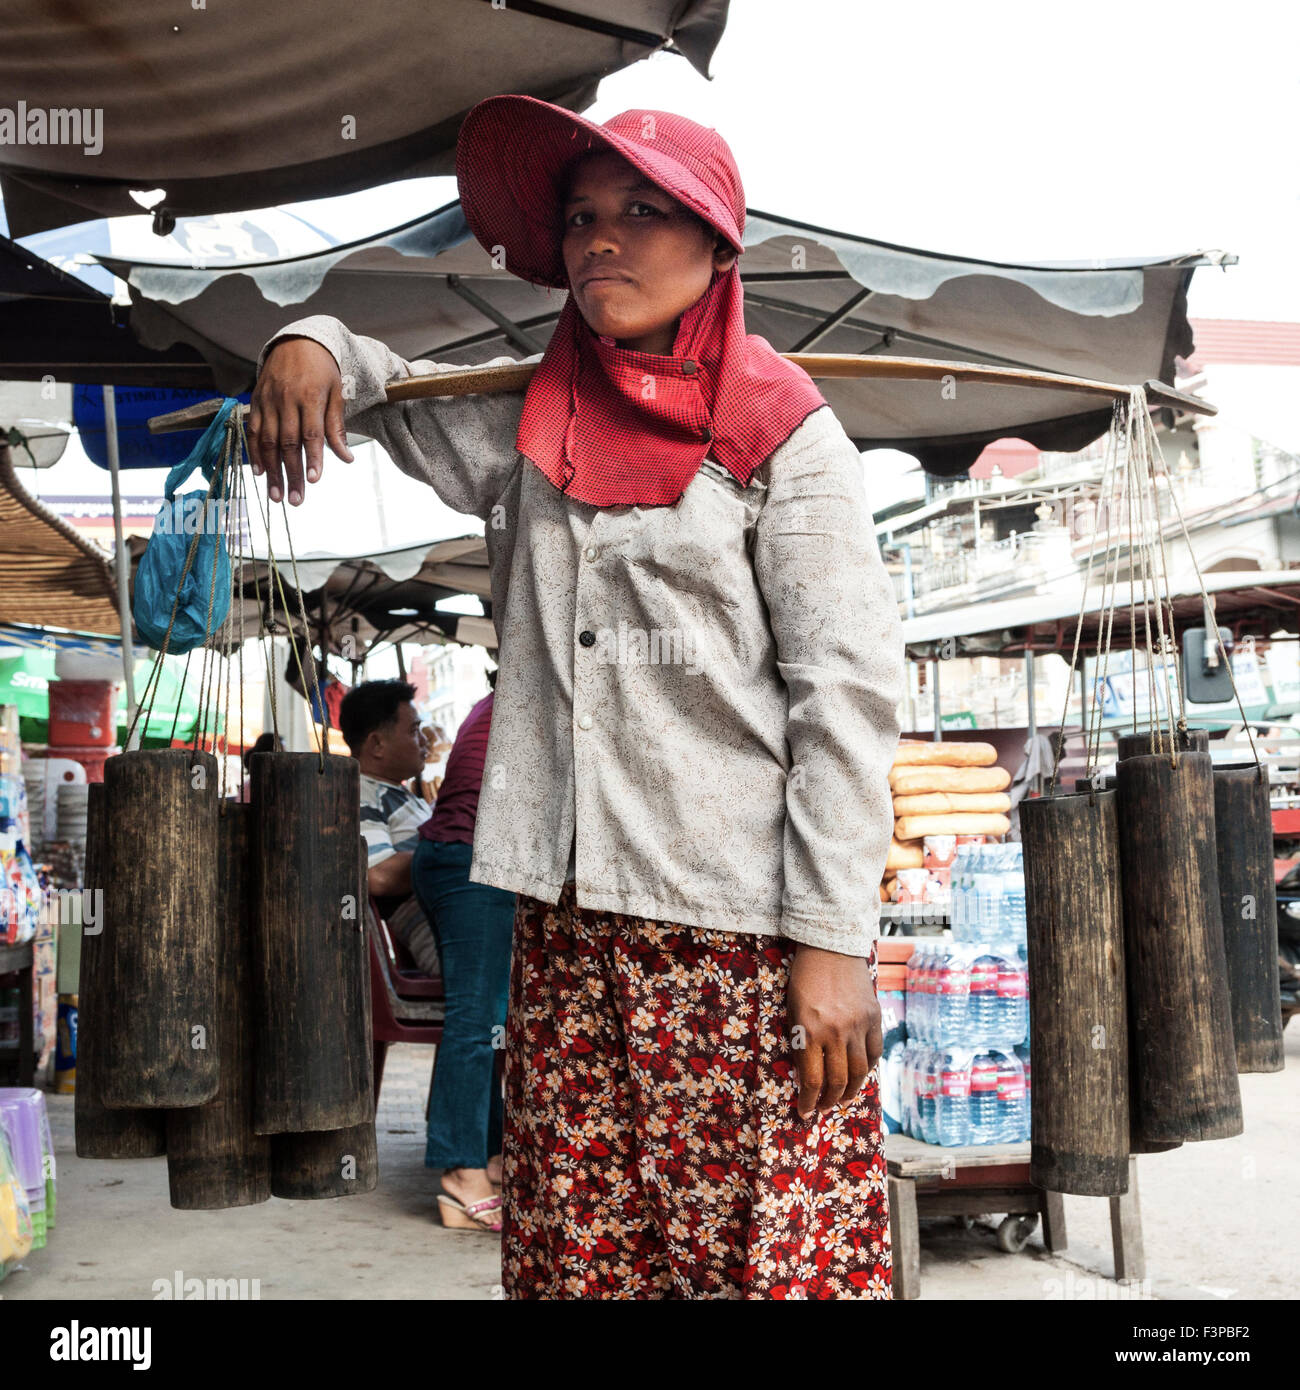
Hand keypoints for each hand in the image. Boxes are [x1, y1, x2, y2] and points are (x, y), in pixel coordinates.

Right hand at [248, 336, 353, 504]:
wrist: (297, 341)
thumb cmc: (322, 370)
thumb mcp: (336, 393)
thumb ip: (336, 427)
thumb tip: (346, 459)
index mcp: (310, 396)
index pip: (311, 433)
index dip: (313, 458)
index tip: (314, 480)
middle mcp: (286, 399)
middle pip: (288, 443)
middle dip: (291, 474)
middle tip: (295, 500)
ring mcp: (268, 401)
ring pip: (267, 441)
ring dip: (272, 471)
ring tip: (277, 495)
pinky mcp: (256, 401)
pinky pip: (252, 430)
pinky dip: (255, 453)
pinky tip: (260, 473)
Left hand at [787, 945, 881, 1120]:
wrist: (830, 947)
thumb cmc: (803, 979)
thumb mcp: (792, 1010)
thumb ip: (801, 1042)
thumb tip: (808, 1075)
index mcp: (809, 1030)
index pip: (812, 1079)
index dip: (809, 1101)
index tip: (805, 1111)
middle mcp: (836, 1031)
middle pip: (837, 1081)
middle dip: (828, 1100)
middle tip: (822, 1107)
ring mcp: (858, 1025)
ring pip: (859, 1072)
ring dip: (850, 1091)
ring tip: (841, 1098)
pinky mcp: (874, 1018)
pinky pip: (874, 1053)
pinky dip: (867, 1068)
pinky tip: (859, 1074)